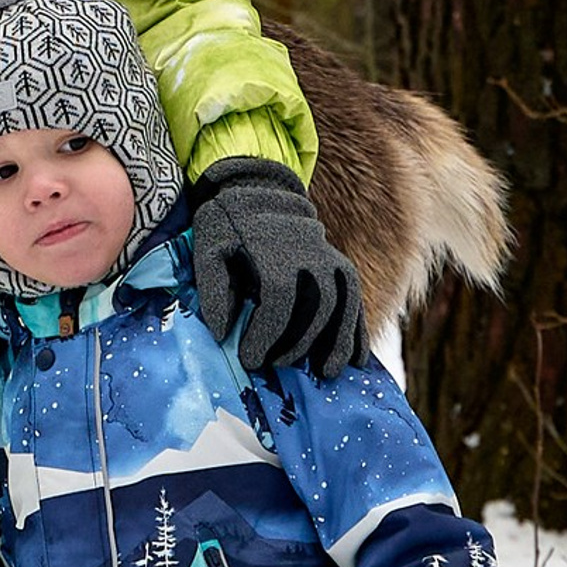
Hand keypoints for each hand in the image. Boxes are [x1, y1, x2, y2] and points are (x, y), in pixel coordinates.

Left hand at [189, 158, 366, 379]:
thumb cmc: (227, 228)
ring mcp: (330, 259)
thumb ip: (212, 291)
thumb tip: (222, 335)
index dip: (265, 334)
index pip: (277, 299)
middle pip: (314, 305)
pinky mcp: (341, 266)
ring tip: (325, 373)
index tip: (250, 360)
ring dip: (337, 342)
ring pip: (343, 304)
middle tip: (276, 366)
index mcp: (273, 250)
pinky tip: (357, 360)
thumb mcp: (208, 251)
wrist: (258, 193)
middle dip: (297, 342)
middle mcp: (310, 254)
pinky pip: (356, 300)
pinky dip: (357, 330)